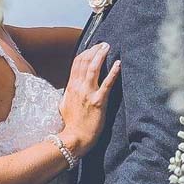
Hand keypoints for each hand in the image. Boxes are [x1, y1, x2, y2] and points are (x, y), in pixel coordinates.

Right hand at [58, 42, 120, 157]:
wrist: (74, 138)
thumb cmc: (71, 125)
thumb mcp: (64, 106)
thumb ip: (68, 94)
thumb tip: (69, 89)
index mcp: (71, 87)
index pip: (76, 63)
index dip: (85, 53)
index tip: (93, 47)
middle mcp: (78, 87)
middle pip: (85, 62)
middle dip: (94, 50)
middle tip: (104, 44)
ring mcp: (88, 93)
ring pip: (93, 68)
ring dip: (101, 56)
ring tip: (108, 47)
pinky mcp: (98, 101)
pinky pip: (107, 84)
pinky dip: (113, 72)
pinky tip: (119, 64)